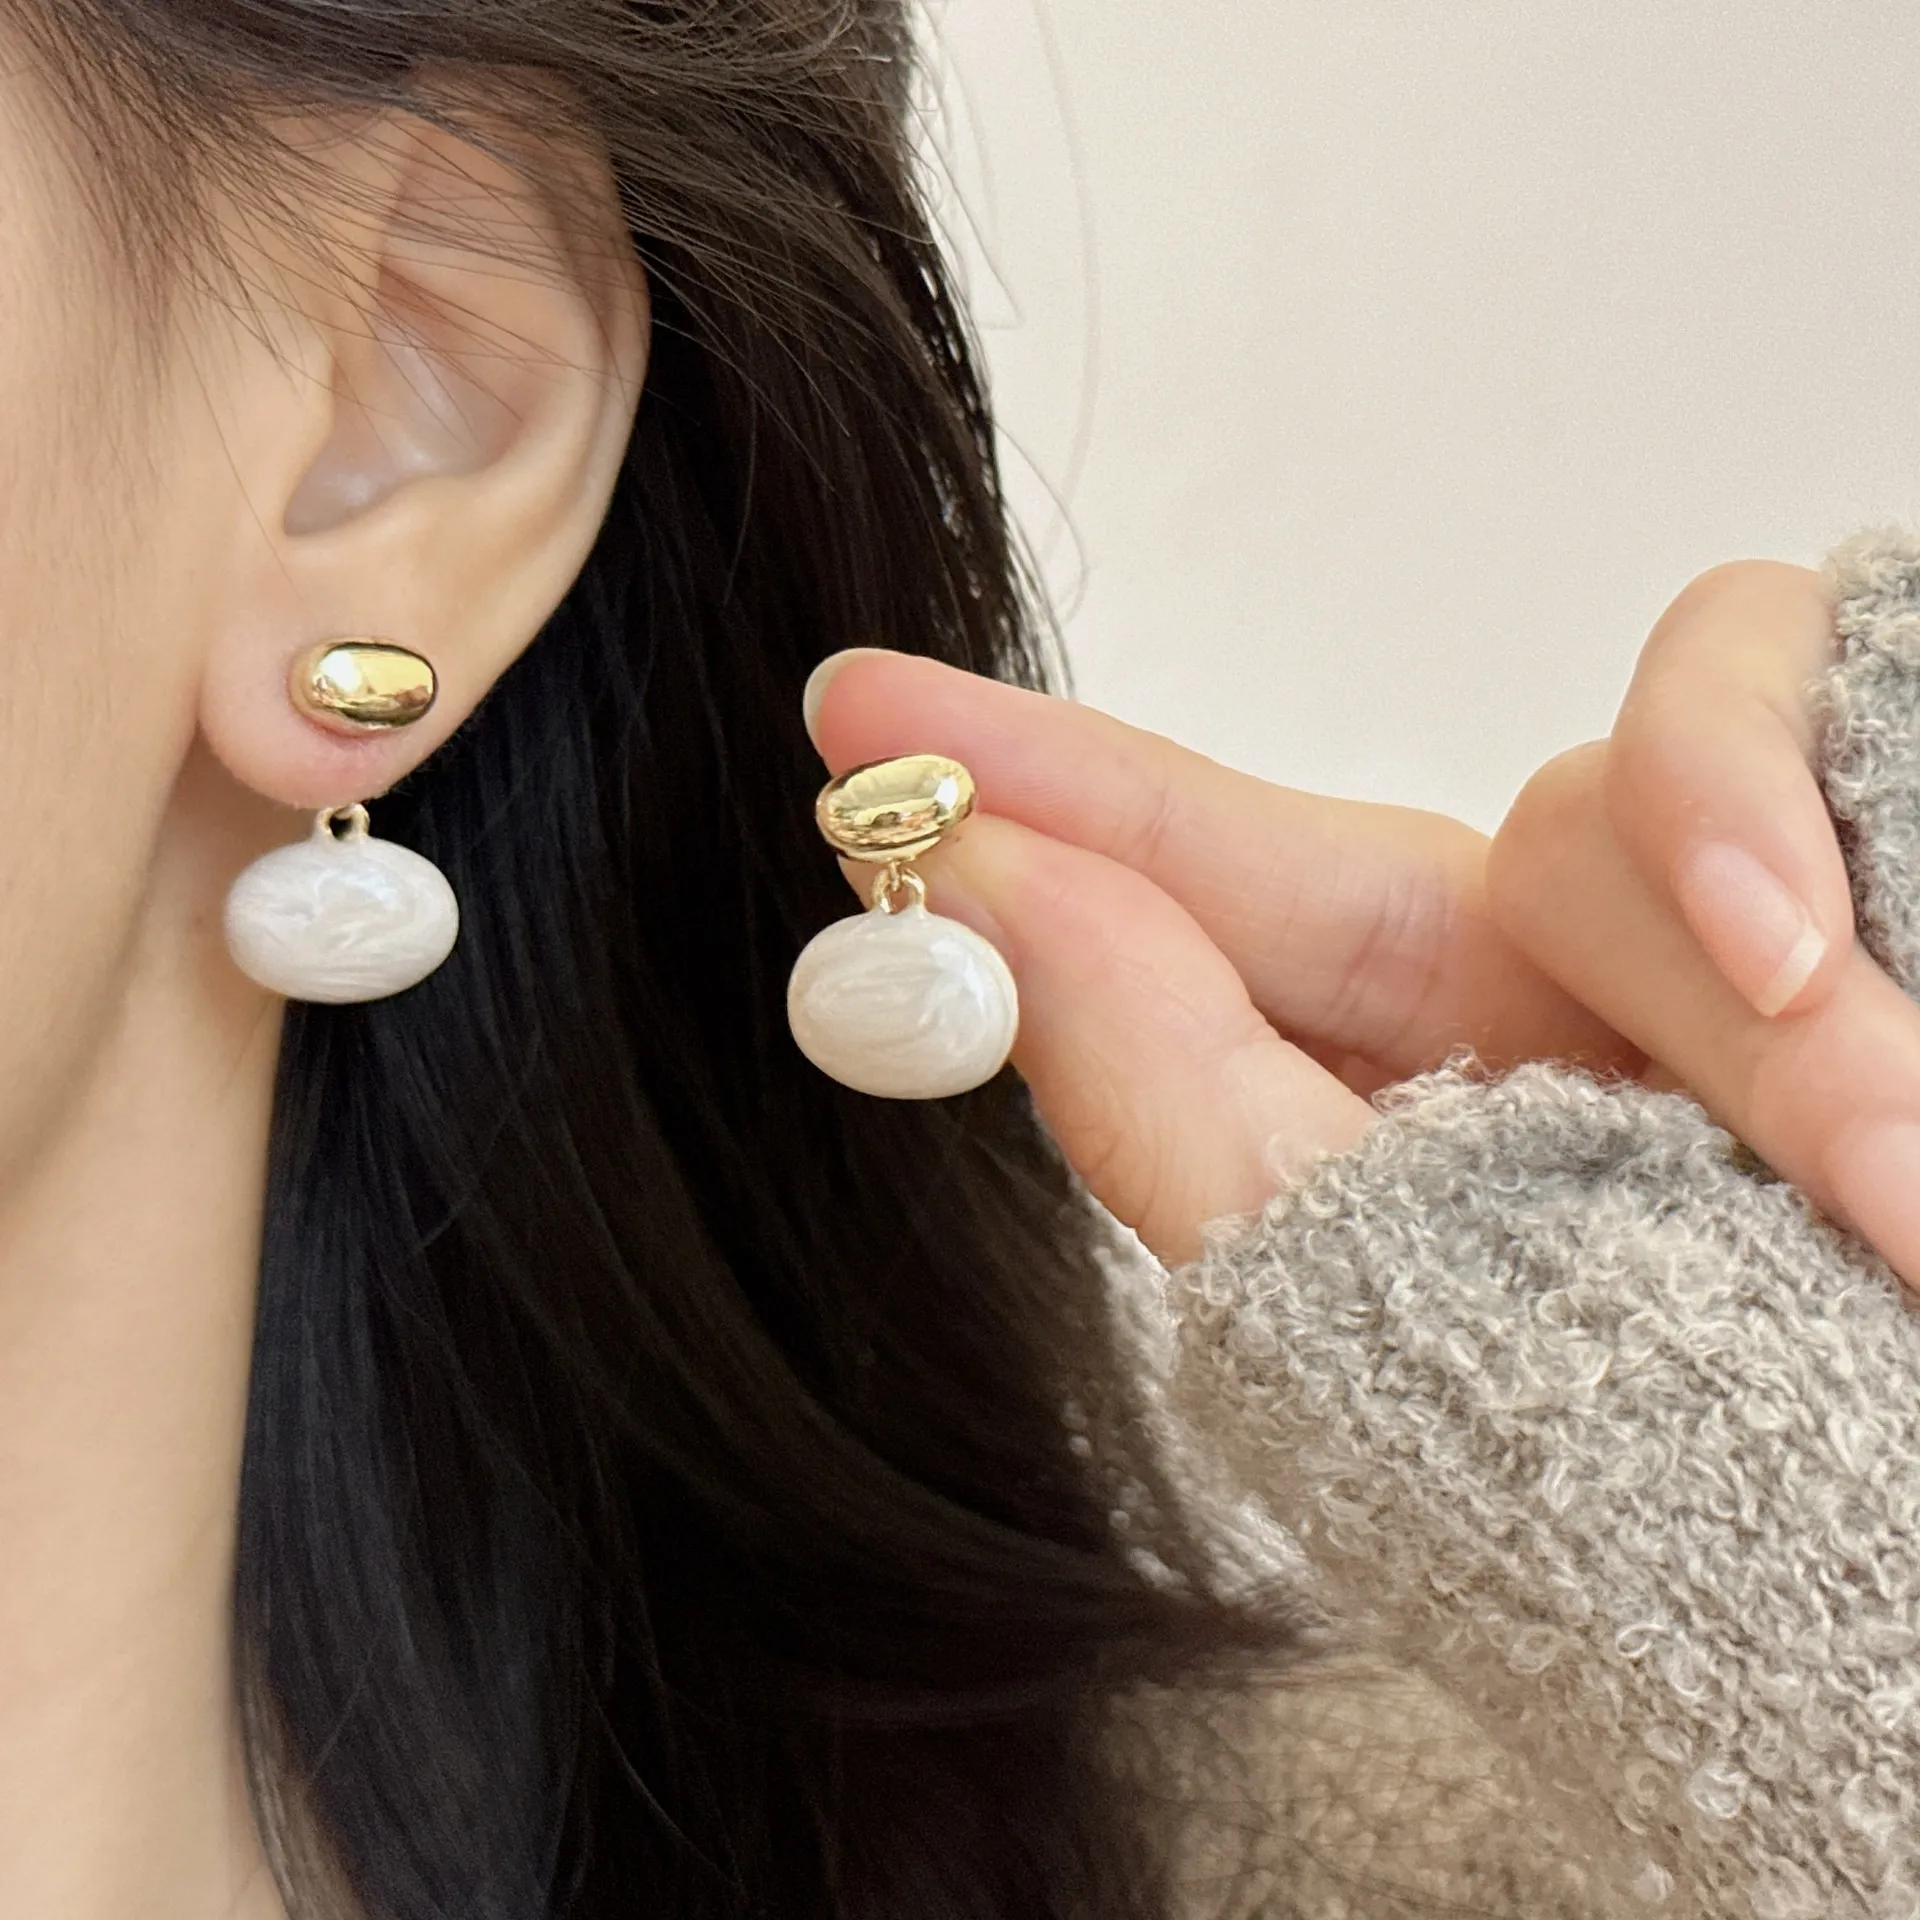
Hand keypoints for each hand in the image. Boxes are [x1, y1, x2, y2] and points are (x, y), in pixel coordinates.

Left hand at [805, 558, 1919, 1283]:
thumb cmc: (1745, 1452)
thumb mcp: (1413, 1286)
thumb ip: (1182, 1098)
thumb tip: (988, 910)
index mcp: (1453, 1100)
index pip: (1192, 941)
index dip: (1024, 816)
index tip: (846, 723)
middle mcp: (1554, 987)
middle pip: (1295, 838)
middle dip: (1107, 802)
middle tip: (871, 733)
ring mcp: (1713, 888)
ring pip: (1588, 814)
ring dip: (1720, 990)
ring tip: (1861, 1171)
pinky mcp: (1870, 784)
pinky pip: (1766, 697)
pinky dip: (1785, 851)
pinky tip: (1854, 1001)